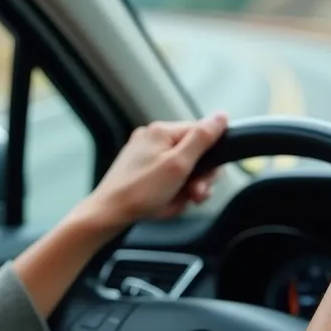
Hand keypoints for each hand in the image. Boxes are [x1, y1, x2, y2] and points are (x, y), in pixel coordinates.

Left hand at [74, 112, 228, 230]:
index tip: (206, 178)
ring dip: (185, 189)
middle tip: (194, 195)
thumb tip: (221, 116)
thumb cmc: (140, 191)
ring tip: (177, 202)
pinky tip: (165, 203)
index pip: (201, 134)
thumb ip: (202, 139)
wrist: (109, 214)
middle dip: (198, 178)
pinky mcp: (140, 171)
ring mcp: (145, 155)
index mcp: (162, 131)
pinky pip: (167, 179)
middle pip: (193, 154)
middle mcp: (152, 138)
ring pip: (182, 169)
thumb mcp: (178, 165)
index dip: (210, 159)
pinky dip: (171, 193)